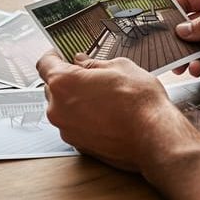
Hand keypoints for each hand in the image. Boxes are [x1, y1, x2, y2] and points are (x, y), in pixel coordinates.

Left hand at [36, 51, 199, 171]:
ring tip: (104, 98)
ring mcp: (66, 129)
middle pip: (52, 87)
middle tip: (91, 76)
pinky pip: (74, 125)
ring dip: (76, 101)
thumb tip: (82, 62)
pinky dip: (84, 119)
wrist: (155, 137)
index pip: (44, 64)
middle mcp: (58, 108)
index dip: (53, 56)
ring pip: (63, 108)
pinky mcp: (78, 145)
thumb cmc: (140, 102)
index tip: (60, 54)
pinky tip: (106, 115)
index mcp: (63, 83)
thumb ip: (93, 63)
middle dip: (68, 80)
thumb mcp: (119, 67)